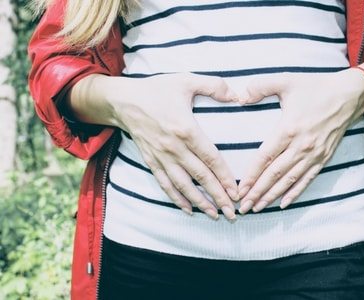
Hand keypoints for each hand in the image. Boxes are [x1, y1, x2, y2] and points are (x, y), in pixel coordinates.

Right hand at [107, 73, 238, 220]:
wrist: (123, 101)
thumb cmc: (157, 90)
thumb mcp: (186, 80)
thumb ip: (213, 85)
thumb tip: (236, 95)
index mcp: (186, 129)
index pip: (210, 158)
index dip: (224, 177)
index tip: (236, 192)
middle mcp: (174, 148)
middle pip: (200, 177)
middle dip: (218, 196)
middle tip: (232, 213)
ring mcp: (161, 157)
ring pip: (183, 185)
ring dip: (199, 202)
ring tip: (214, 215)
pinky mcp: (151, 162)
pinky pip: (165, 184)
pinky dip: (176, 199)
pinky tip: (188, 210)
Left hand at [237, 70, 363, 213]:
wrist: (349, 95)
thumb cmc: (316, 87)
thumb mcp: (286, 80)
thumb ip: (261, 86)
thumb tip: (240, 96)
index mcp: (288, 129)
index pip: (265, 158)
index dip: (252, 175)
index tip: (240, 189)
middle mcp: (301, 146)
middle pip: (275, 174)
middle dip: (258, 192)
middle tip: (243, 206)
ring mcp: (313, 154)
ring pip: (289, 181)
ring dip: (272, 196)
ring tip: (258, 208)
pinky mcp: (324, 158)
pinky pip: (307, 179)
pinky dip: (295, 193)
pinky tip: (284, 204)